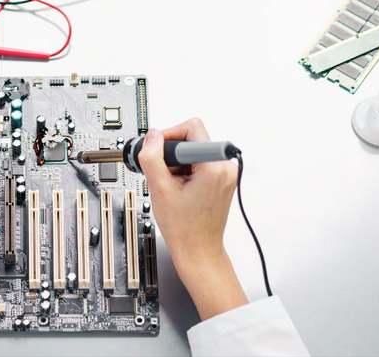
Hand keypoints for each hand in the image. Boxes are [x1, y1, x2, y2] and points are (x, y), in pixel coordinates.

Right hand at [137, 119, 248, 319]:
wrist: (198, 250)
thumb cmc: (185, 228)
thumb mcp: (160, 189)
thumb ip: (152, 158)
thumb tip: (152, 136)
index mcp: (215, 167)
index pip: (191, 127)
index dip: (169, 136)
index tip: (158, 152)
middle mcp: (226, 167)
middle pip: (192, 138)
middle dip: (172, 154)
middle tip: (164, 175)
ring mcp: (226, 174)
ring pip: (193, 151)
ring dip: (177, 164)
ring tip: (172, 186)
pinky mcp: (221, 179)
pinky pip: (198, 162)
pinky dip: (185, 171)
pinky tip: (179, 189)